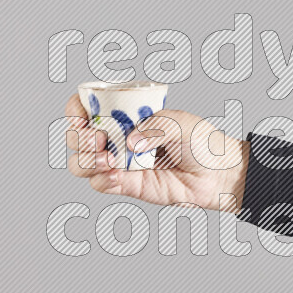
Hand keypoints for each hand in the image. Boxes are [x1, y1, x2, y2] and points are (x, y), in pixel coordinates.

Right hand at [64, 95, 248, 211]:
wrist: (217, 174)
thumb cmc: (201, 141)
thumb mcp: (181, 121)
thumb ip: (155, 126)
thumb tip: (129, 143)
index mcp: (125, 114)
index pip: (86, 107)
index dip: (75, 110)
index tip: (81, 117)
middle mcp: (117, 137)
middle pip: (76, 138)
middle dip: (79, 138)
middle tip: (98, 140)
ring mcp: (119, 162)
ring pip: (80, 164)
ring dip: (85, 161)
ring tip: (108, 160)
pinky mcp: (126, 185)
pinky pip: (99, 184)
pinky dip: (102, 180)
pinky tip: (118, 176)